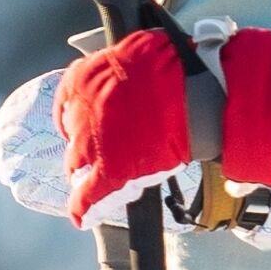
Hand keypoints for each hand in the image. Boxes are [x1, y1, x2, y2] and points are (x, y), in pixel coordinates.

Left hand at [0, 61, 270, 240]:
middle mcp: (81, 109)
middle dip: (85, 146)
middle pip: (73, 136)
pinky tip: (84, 217)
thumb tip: (133, 69)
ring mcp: (94, 141)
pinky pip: (87, 197)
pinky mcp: (110, 171)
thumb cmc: (181, 68)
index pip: (67, 103)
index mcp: (85, 77)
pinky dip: (84, 209)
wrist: (203, 92)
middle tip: (104, 152)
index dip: (76, 117)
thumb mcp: (143, 52)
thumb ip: (128, 66)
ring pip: (78, 166)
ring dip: (88, 174)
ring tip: (101, 182)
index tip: (83, 124)